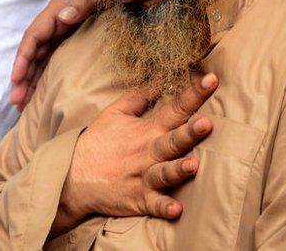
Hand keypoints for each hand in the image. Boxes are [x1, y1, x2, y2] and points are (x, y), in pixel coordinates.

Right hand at [10, 0, 107, 109]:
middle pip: (33, 51)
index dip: (24, 58)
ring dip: (31, 80)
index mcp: (58, 9)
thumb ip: (84, 2)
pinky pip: (53, 59)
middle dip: (23, 76)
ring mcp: (62, 30)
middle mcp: (55, 20)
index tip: (16, 78)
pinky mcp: (71, 38)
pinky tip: (40, 93)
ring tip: (22, 105)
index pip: (34, 36)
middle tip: (17, 101)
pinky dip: (45, 75)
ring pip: (41, 58)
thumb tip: (62, 17)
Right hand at [51, 73, 218, 235]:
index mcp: (146, 129)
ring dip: (178, 169)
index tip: (211, 80)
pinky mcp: (138, 199)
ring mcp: (143, 177)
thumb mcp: (116, 112)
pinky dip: (164, 208)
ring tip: (193, 165)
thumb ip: (142, 95)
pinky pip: (154, 205)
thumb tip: (164, 75)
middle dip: (189, 133)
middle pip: (173, 141)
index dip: (194, 94)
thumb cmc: (99, 142)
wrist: (73, 177)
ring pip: (165, 172)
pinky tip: (177, 210)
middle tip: (207, 123)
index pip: (174, 108)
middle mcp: (148, 152)